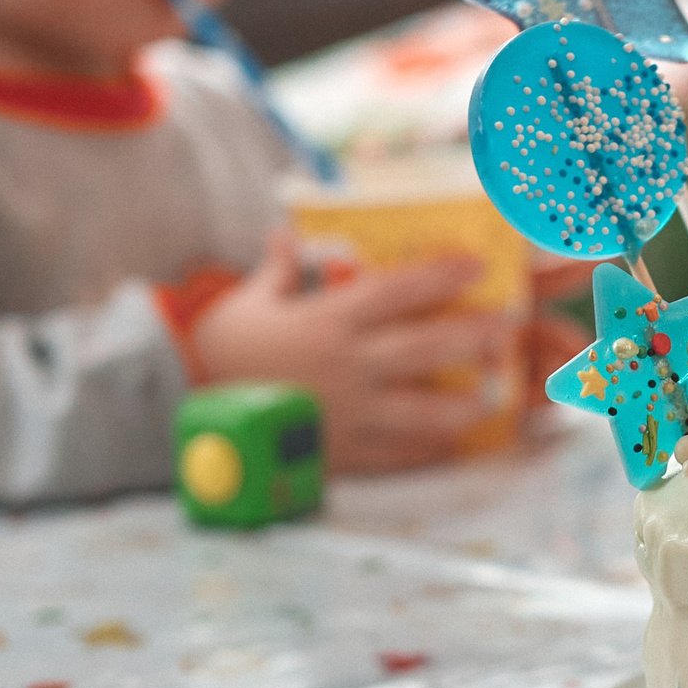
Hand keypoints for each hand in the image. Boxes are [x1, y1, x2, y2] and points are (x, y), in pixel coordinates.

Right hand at [191, 230, 512, 473]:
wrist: (180, 412)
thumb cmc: (217, 351)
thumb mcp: (247, 303)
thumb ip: (275, 269)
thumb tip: (282, 234)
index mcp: (329, 320)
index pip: (400, 290)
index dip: (444, 275)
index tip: (480, 265)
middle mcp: (348, 364)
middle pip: (426, 347)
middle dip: (473, 336)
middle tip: (508, 328)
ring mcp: (348, 411)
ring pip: (422, 409)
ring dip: (462, 403)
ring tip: (490, 399)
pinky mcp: (341, 452)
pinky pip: (394, 454)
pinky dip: (424, 451)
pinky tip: (450, 446)